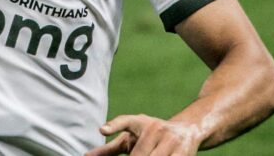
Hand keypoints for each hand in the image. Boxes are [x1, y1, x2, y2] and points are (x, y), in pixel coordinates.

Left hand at [85, 115, 200, 155]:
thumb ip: (109, 149)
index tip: (102, 130)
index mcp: (140, 123)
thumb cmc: (151, 136)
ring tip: (146, 155)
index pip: (125, 121)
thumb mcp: (130, 138)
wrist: (187, 130)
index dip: (114, 125)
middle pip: (139, 155)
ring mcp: (171, 141)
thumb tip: (86, 155)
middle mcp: (155, 129)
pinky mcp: (183, 153)